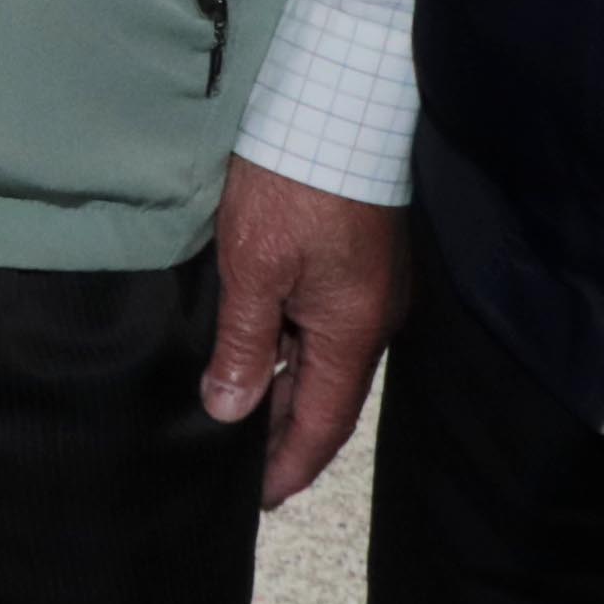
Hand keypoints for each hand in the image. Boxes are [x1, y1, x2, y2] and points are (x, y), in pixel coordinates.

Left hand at [202, 158, 402, 510]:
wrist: (333, 105)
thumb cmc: (292, 185)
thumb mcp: (254, 268)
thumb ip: (246, 344)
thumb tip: (233, 410)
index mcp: (352, 333)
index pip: (323, 425)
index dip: (289, 465)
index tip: (259, 499)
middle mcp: (370, 320)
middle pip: (325, 397)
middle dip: (283, 434)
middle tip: (238, 464)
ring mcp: (365, 290)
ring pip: (321, 360)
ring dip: (282, 389)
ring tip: (235, 413)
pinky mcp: (353, 262)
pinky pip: (321, 325)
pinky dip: (287, 349)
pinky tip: (253, 352)